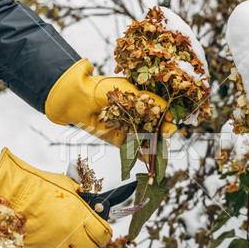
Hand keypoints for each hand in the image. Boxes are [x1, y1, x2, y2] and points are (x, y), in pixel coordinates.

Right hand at [0, 148, 111, 247]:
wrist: (13, 192)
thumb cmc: (37, 185)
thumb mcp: (67, 186)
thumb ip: (81, 198)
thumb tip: (90, 205)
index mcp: (79, 214)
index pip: (102, 234)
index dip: (104, 235)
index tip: (102, 234)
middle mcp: (69, 231)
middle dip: (90, 245)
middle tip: (86, 240)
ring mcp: (55, 244)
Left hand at [45, 59, 176, 147]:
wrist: (79, 98)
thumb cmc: (103, 88)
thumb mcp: (129, 90)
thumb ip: (148, 100)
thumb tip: (167, 110)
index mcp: (141, 103)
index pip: (160, 112)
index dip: (167, 118)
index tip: (169, 121)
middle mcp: (137, 118)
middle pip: (156, 128)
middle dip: (164, 133)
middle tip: (167, 134)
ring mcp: (129, 130)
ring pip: (147, 141)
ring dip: (156, 147)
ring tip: (162, 149)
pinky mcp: (119, 141)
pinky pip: (134, 151)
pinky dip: (142, 156)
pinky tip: (151, 159)